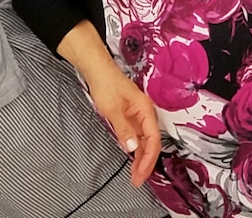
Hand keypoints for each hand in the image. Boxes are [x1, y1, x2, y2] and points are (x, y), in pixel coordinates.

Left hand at [86, 72, 161, 187]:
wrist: (98, 72)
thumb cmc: (107, 85)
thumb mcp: (113, 110)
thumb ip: (124, 129)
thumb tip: (132, 148)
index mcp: (145, 110)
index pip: (153, 139)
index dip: (148, 159)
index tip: (141, 174)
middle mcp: (145, 114)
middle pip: (151, 142)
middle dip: (146, 162)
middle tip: (138, 180)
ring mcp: (138, 116)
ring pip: (145, 141)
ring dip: (141, 158)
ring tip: (135, 174)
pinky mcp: (131, 117)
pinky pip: (137, 137)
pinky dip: (135, 149)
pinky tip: (132, 158)